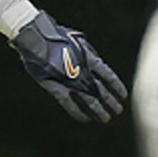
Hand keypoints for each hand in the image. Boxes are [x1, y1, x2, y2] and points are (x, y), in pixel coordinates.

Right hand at [9, 11, 126, 122]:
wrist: (34, 37)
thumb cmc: (55, 36)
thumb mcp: (77, 40)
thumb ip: (88, 53)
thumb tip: (98, 64)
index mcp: (88, 58)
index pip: (108, 75)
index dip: (117, 86)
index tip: (123, 95)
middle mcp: (81, 71)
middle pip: (101, 91)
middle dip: (111, 102)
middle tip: (118, 110)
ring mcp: (68, 81)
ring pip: (89, 101)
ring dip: (99, 111)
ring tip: (106, 118)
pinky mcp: (55, 88)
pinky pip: (70, 105)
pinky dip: (79, 113)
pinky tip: (87, 119)